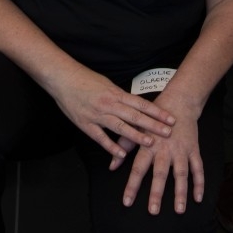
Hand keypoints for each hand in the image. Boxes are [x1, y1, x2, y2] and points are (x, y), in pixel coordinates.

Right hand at [50, 67, 175, 163]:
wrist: (62, 78)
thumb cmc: (84, 79)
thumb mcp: (106, 83)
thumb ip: (119, 96)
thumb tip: (134, 104)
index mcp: (115, 93)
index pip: (140, 104)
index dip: (156, 112)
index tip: (170, 118)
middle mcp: (109, 104)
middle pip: (135, 116)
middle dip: (153, 125)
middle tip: (168, 132)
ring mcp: (97, 114)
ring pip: (120, 127)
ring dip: (136, 135)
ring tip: (150, 142)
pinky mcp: (85, 123)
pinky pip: (100, 137)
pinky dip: (111, 146)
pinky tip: (121, 154)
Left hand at [121, 112, 202, 214]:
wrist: (179, 102)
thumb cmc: (153, 116)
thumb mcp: (136, 128)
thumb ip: (124, 146)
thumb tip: (112, 165)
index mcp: (149, 146)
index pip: (138, 169)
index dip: (132, 186)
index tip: (127, 201)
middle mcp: (165, 149)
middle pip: (160, 174)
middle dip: (157, 193)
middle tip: (153, 211)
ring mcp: (181, 150)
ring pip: (181, 174)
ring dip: (180, 192)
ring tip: (179, 209)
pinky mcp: (193, 149)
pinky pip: (198, 168)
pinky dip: (199, 183)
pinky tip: (198, 198)